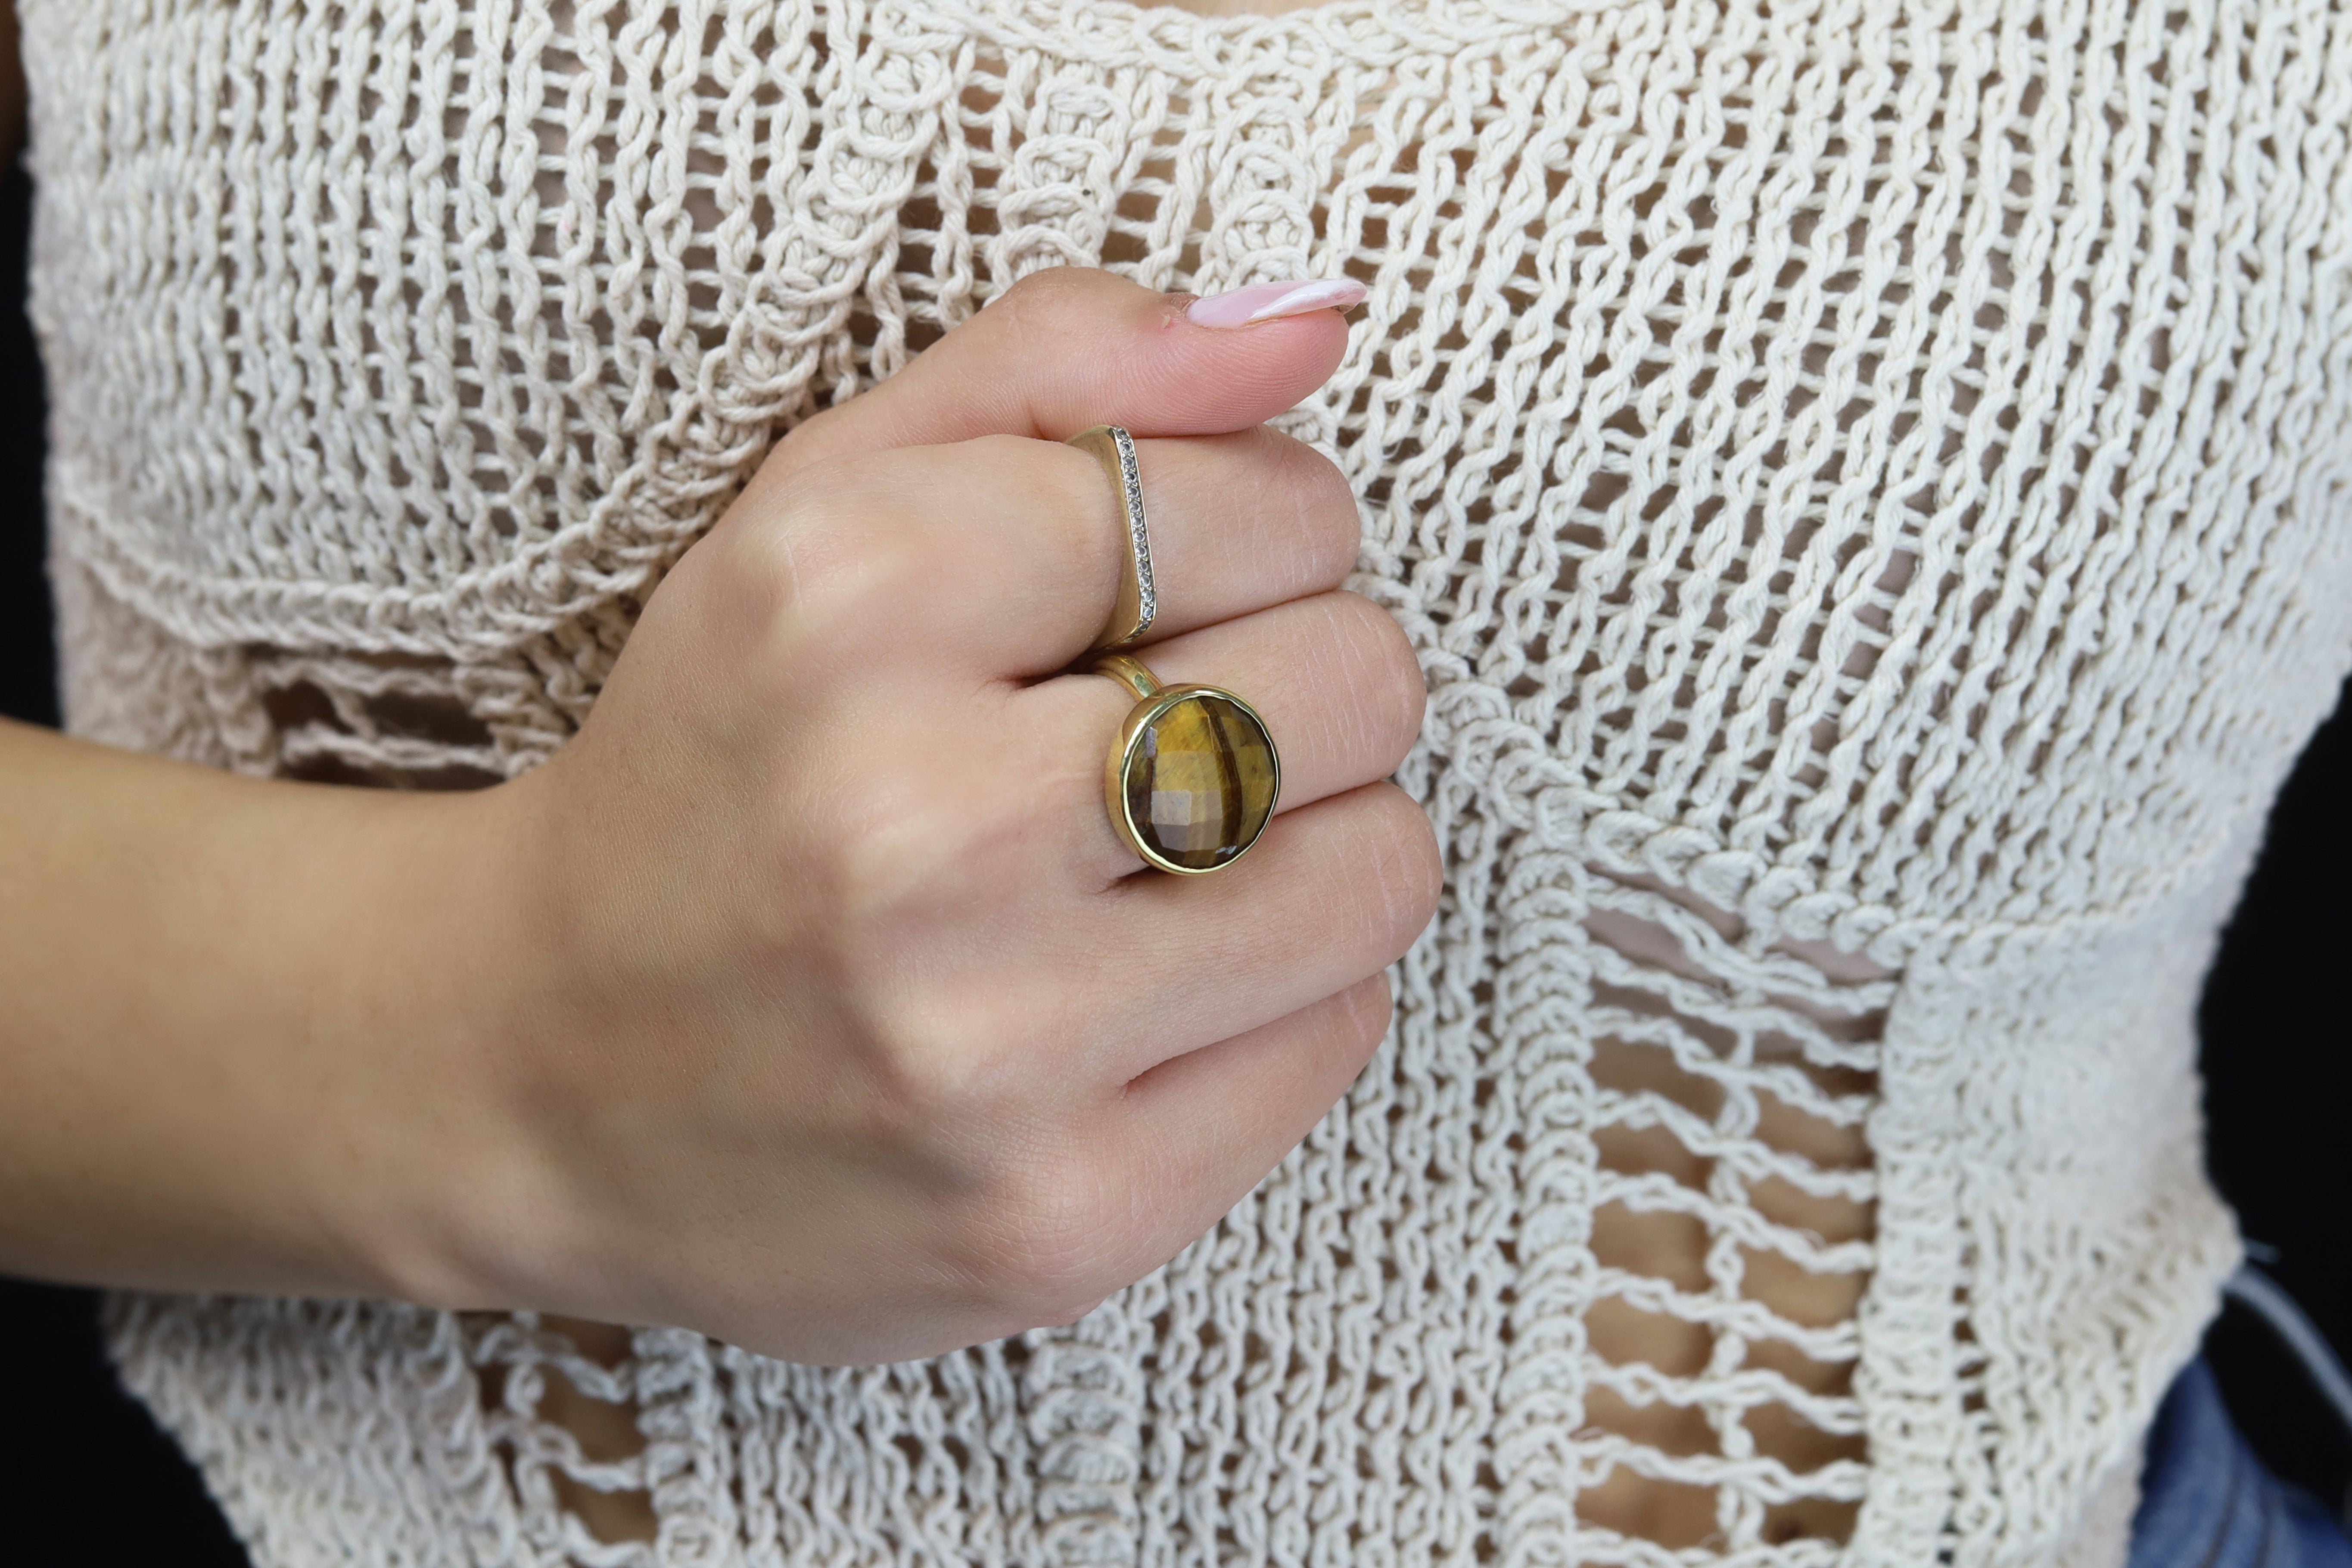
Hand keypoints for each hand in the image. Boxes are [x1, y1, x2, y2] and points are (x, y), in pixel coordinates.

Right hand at [420, 270, 1438, 1364]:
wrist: (537, 1070)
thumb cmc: (727, 759)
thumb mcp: (832, 501)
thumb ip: (1069, 367)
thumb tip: (1316, 319)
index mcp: (844, 600)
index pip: (1258, 500)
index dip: (1250, 531)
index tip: (1155, 591)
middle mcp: (912, 832)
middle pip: (1353, 679)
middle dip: (1295, 678)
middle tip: (1162, 726)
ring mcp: (989, 1051)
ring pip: (1380, 867)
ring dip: (1314, 840)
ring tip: (1167, 858)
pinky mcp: (1060, 1220)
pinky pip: (1336, 1037)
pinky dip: (1278, 993)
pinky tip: (1142, 988)